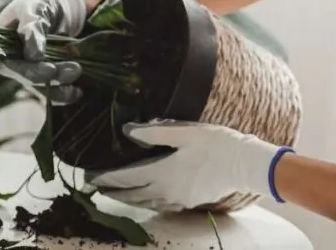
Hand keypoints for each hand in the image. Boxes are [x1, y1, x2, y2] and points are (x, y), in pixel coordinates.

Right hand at [0, 0, 86, 104]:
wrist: (62, 1)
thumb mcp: (35, 7)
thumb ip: (32, 27)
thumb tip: (33, 56)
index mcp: (1, 45)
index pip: (10, 65)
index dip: (28, 72)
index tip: (50, 69)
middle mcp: (13, 60)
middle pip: (27, 79)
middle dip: (50, 77)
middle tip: (74, 69)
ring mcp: (30, 69)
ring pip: (42, 86)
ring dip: (60, 85)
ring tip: (78, 71)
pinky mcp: (46, 74)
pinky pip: (53, 90)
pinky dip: (65, 93)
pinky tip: (77, 92)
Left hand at [85, 120, 292, 211]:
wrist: (245, 164)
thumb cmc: (216, 144)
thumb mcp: (184, 131)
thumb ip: (155, 131)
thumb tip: (129, 130)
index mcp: (162, 172)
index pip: (126, 177)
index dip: (106, 177)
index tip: (90, 176)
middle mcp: (166, 190)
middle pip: (132, 195)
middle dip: (113, 191)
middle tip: (95, 188)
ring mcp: (178, 199)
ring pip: (146, 203)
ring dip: (128, 199)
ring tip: (115, 194)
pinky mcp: (190, 202)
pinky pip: (161, 206)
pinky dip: (147, 202)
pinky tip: (147, 199)